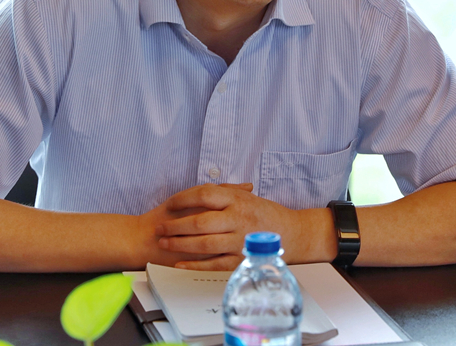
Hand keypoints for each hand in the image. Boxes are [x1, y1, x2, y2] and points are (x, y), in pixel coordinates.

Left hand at [154, 183, 309, 270]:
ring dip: (180, 244)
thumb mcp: (247, 197)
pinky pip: (214, 264)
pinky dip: (195, 265)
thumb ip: (224, 192)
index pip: (204, 194)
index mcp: (238, 200)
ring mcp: (240, 240)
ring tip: (165, 243)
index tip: (169, 204)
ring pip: (204, 244)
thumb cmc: (268, 214)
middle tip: (160, 228)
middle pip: (199, 221)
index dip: (183, 199)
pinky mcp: (242, 259)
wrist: (295, 233)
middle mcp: (238, 218)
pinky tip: (180, 263)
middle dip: (175, 225)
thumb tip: (199, 191)